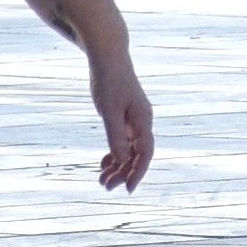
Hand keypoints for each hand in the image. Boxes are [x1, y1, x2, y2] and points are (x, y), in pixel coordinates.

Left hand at [86, 37, 155, 191]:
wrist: (109, 58)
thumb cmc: (109, 81)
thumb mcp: (109, 111)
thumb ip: (116, 136)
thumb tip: (121, 160)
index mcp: (143, 120)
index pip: (145, 153)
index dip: (138, 172)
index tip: (128, 189)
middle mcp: (142, 122)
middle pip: (137, 155)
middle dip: (123, 173)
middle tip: (106, 187)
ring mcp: (134, 120)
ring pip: (129, 150)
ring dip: (117, 166)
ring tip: (102, 180)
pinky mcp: (125, 117)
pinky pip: (123, 142)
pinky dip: (114, 154)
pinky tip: (104, 164)